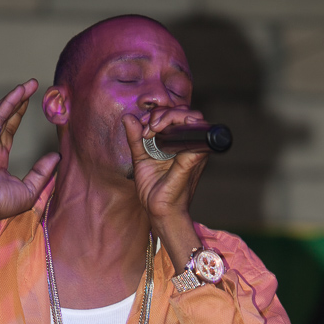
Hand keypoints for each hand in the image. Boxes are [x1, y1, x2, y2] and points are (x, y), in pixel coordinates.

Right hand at [0, 79, 59, 235]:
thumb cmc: (0, 204)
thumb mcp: (30, 189)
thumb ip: (43, 172)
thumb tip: (57, 157)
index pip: (9, 130)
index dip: (19, 115)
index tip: (31, 101)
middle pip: (5, 117)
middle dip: (18, 100)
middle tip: (32, 84)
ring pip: (0, 112)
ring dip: (14, 97)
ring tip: (28, 84)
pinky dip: (8, 104)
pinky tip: (19, 94)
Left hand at [122, 106, 207, 226]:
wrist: (159, 212)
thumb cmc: (154, 189)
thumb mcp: (140, 159)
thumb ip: (135, 138)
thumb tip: (128, 117)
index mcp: (179, 144)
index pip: (178, 116)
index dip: (161, 113)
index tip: (144, 125)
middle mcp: (190, 145)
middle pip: (186, 112)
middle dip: (164, 113)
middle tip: (148, 127)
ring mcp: (195, 151)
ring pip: (193, 117)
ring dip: (169, 116)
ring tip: (152, 129)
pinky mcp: (194, 157)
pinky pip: (194, 133)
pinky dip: (177, 124)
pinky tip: (158, 131)